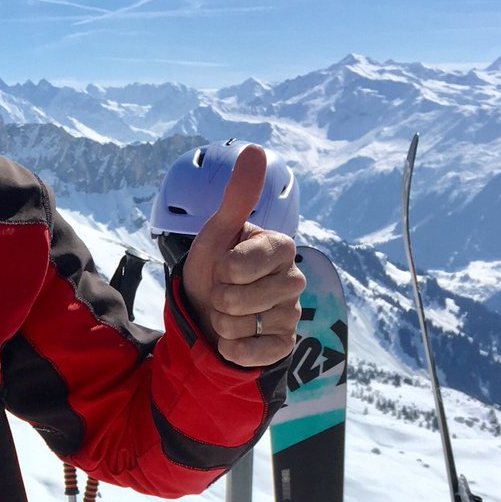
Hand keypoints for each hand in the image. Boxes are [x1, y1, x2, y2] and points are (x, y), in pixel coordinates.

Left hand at [181, 144, 304, 366]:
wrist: (206, 313)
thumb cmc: (213, 269)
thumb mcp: (217, 232)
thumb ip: (238, 196)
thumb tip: (255, 149)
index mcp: (280, 248)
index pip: (242, 264)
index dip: (222, 269)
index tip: (223, 266)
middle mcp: (294, 280)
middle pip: (239, 298)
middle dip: (218, 298)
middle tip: (224, 292)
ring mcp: (293, 314)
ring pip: (242, 325)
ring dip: (223, 323)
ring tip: (229, 314)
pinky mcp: (286, 345)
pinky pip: (257, 352)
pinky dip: (234, 349)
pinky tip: (234, 340)